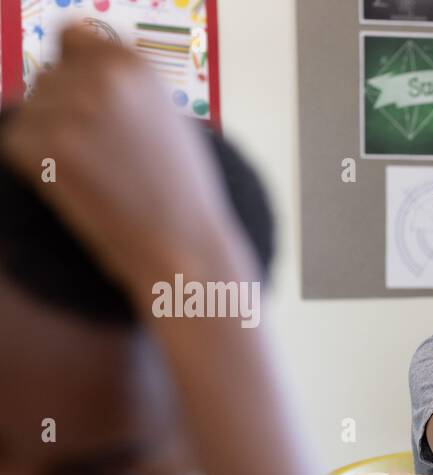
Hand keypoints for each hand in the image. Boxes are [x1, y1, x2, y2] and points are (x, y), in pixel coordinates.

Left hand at [0, 24, 255, 313]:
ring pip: (31, 111)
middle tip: (105, 160)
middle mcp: (101, 77)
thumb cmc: (181, 193)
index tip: (94, 106)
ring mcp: (70, 109)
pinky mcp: (42, 143)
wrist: (184, 248)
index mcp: (135, 65)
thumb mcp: (166, 118)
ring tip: (98, 176)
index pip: (74, 36)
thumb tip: (75, 52)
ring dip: (52, 140)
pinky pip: (17, 143)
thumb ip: (123, 83)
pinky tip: (79, 188)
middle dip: (66, 112)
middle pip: (49, 78)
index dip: (80, 70)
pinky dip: (37, 167)